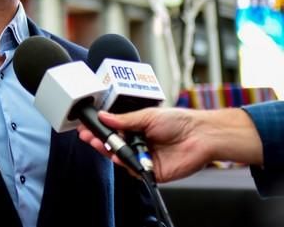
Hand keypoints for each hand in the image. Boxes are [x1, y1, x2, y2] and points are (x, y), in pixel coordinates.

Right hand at [77, 108, 214, 182]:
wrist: (201, 136)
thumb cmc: (180, 121)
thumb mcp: (147, 115)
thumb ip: (124, 119)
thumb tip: (104, 116)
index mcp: (137, 128)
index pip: (113, 131)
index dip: (99, 129)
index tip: (87, 127)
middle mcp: (139, 143)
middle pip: (113, 146)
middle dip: (98, 140)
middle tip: (88, 136)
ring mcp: (144, 158)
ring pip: (120, 158)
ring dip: (109, 151)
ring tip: (99, 143)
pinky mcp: (151, 172)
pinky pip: (133, 170)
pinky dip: (125, 164)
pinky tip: (119, 156)